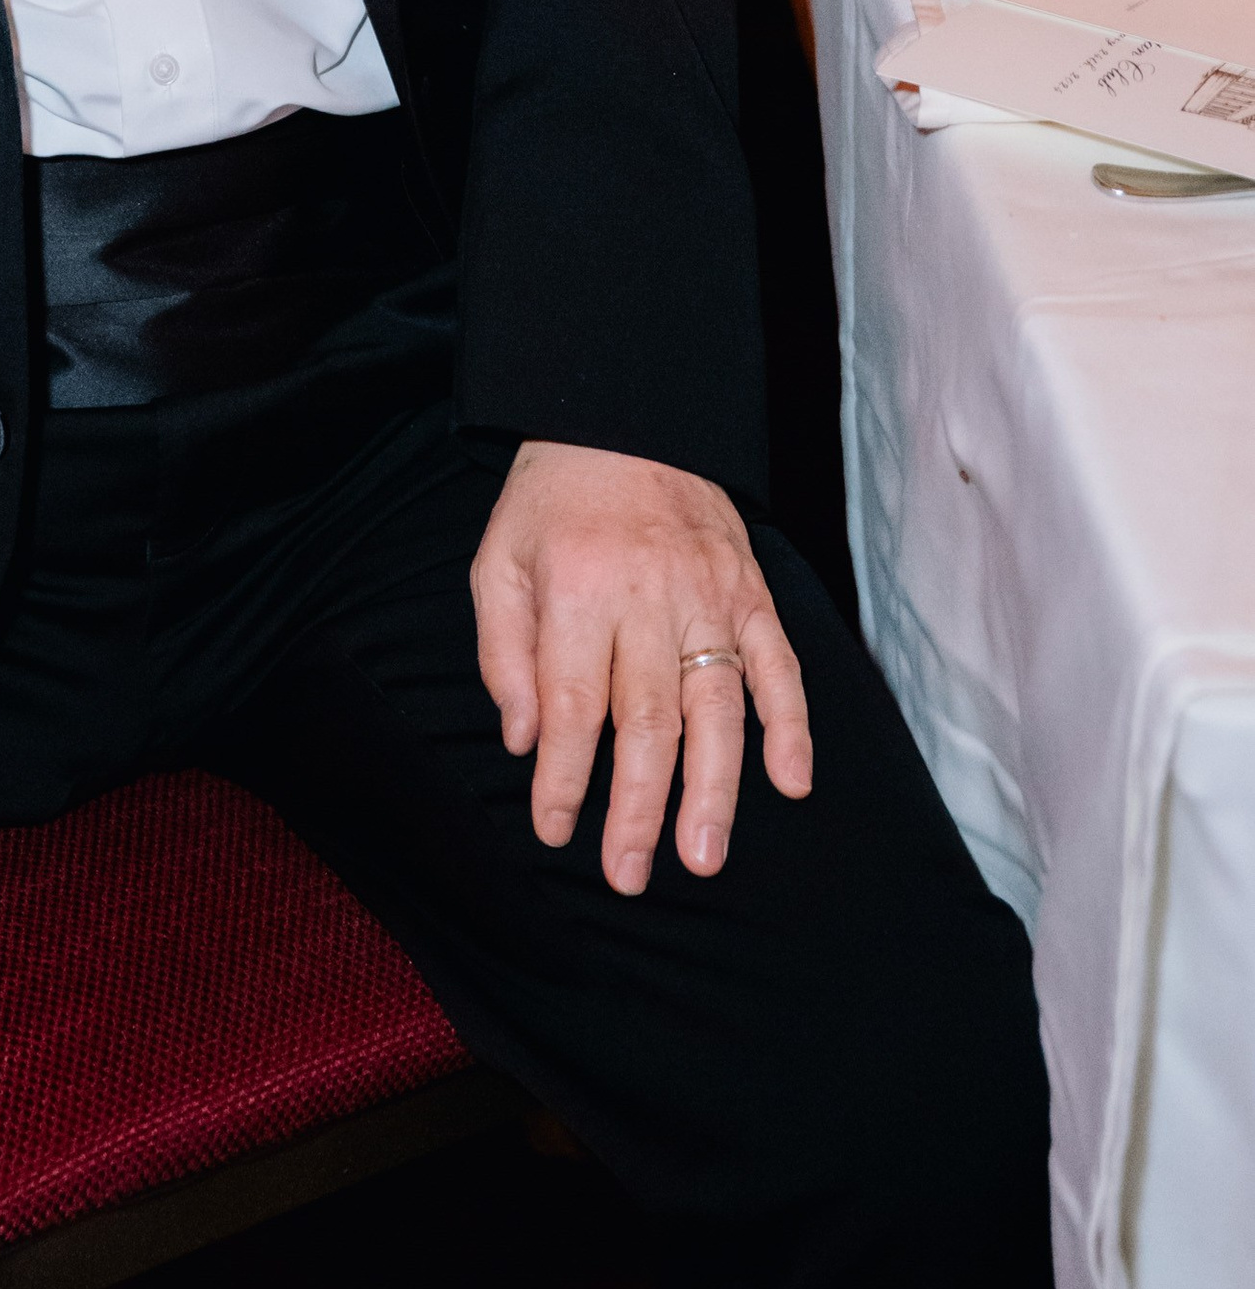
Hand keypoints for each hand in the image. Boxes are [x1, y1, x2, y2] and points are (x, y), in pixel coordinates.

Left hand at [471, 441, 811, 894]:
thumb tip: (521, 737)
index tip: (555, 830)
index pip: (571, 702)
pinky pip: (780, 666)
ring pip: (717, 708)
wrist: (626, 414)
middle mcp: (649, 596)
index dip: (562, 774)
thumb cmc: (552, 500)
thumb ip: (503, 649)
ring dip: (713, 789)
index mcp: (579, 587)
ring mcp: (710, 596)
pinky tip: (791, 783)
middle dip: (635, 805)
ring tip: (703, 856)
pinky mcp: (752, 593)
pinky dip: (791, 726)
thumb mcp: (498, 558)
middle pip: (646, 718)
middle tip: (627, 874)